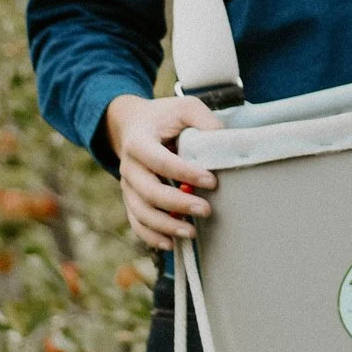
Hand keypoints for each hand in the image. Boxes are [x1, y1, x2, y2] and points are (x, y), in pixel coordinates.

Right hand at [105, 93, 222, 250]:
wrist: (131, 124)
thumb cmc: (163, 117)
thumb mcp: (184, 108)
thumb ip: (203, 119)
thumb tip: (223, 140)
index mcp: (139, 142)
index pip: (160, 161)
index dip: (185, 173)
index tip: (212, 181)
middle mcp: (129, 167)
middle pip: (149, 192)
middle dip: (178, 204)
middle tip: (207, 211)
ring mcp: (127, 186)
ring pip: (141, 212)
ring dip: (165, 226)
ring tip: (192, 233)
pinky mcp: (131, 198)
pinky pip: (136, 222)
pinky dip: (151, 236)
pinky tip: (171, 244)